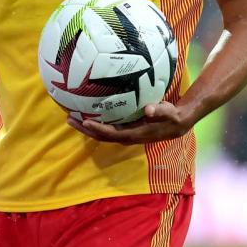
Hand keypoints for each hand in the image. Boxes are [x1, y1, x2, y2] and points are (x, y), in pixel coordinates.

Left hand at [68, 101, 193, 143]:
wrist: (177, 124)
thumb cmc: (172, 117)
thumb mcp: (168, 113)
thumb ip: (159, 111)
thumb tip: (148, 110)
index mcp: (135, 134)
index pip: (113, 134)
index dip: (99, 130)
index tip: (86, 122)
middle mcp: (127, 137)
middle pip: (102, 137)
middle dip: (86, 129)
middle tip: (70, 119)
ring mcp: (125, 134)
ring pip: (102, 134)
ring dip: (87, 128)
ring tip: (72, 118)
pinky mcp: (125, 129)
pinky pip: (107, 129)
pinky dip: (95, 124)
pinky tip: (87, 115)